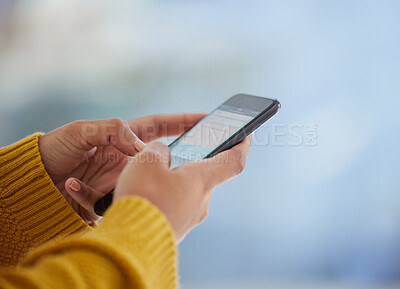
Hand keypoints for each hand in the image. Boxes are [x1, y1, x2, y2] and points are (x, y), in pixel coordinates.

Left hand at [38, 114, 205, 222]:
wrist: (35, 179)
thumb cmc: (56, 147)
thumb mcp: (82, 131)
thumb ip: (113, 131)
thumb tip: (142, 146)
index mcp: (124, 138)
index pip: (161, 126)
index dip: (183, 122)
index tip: (205, 119)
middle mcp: (128, 158)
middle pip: (159, 158)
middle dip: (173, 162)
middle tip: (184, 166)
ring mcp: (121, 179)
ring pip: (142, 183)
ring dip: (136, 187)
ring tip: (116, 185)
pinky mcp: (111, 198)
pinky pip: (115, 200)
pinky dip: (94, 197)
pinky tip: (73, 186)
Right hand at [114, 135, 251, 242]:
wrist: (130, 244)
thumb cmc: (143, 200)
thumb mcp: (147, 161)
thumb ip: (158, 150)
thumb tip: (162, 155)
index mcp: (202, 180)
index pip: (234, 160)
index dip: (242, 145)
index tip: (246, 134)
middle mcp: (202, 200)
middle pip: (206, 175)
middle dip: (195, 162)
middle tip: (182, 150)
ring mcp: (190, 217)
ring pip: (189, 191)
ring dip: (177, 179)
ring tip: (155, 173)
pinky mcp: (177, 228)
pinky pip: (177, 205)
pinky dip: (168, 195)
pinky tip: (150, 193)